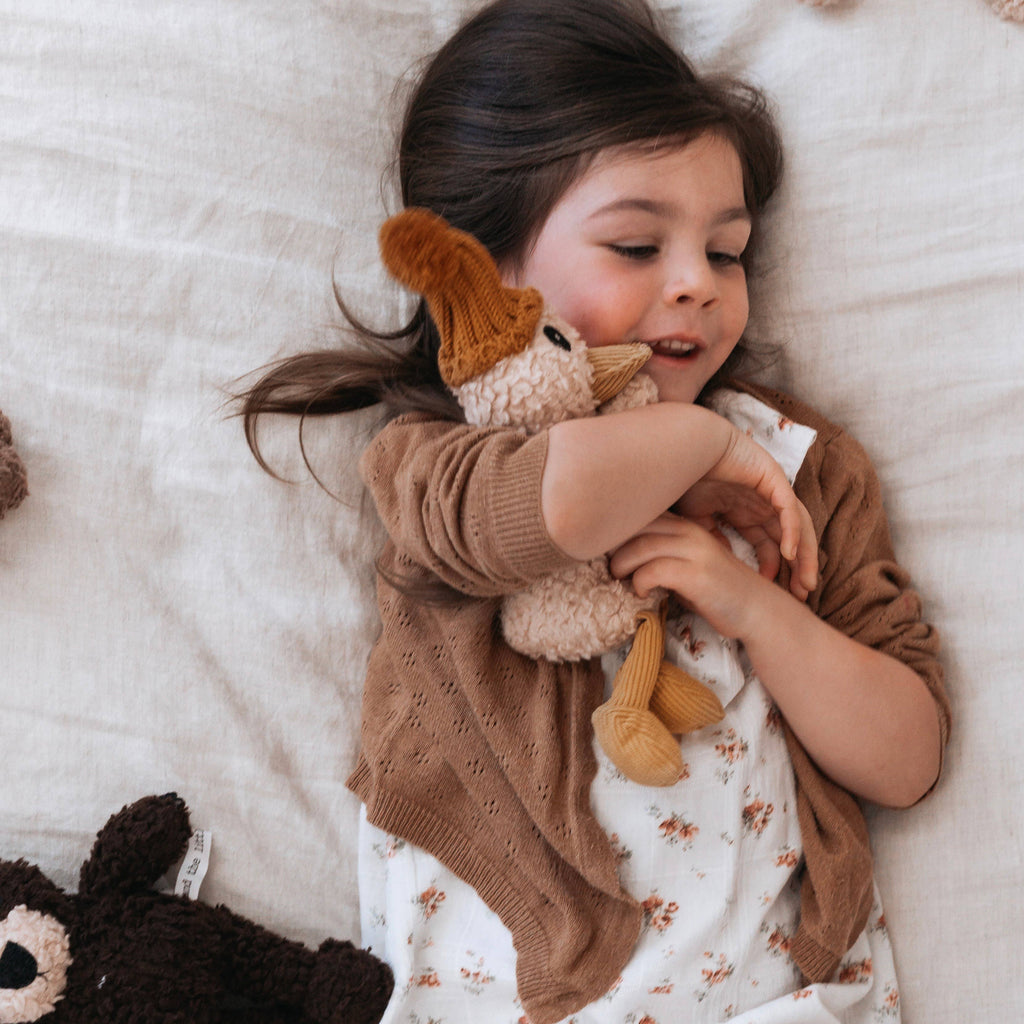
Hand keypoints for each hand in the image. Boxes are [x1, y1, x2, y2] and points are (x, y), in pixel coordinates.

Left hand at [609, 513, 777, 639]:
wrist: (756, 610)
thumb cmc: (715, 591)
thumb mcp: (686, 565)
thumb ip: (661, 555)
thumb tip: (619, 556)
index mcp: (685, 527)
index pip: (642, 515)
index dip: (618, 530)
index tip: (606, 549)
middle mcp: (690, 532)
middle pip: (636, 526)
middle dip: (614, 546)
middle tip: (609, 567)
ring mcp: (694, 551)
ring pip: (641, 546)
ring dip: (622, 565)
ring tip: (620, 579)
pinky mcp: (696, 574)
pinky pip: (653, 570)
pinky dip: (639, 582)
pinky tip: (642, 593)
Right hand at [693, 427, 817, 598]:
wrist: (684, 449)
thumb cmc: (686, 479)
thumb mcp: (697, 519)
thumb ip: (712, 539)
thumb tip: (723, 560)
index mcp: (747, 512)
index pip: (769, 544)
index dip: (772, 568)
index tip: (773, 591)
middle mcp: (763, 503)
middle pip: (789, 539)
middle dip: (798, 568)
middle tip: (802, 595)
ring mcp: (770, 490)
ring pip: (798, 527)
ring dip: (805, 555)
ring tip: (806, 582)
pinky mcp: (773, 478)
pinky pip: (788, 509)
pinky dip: (792, 531)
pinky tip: (790, 553)